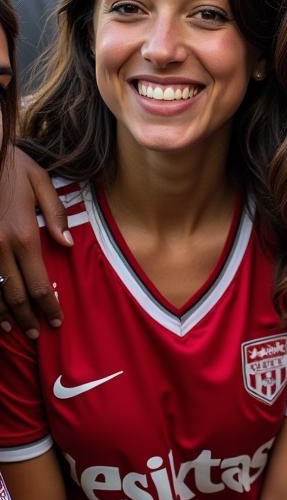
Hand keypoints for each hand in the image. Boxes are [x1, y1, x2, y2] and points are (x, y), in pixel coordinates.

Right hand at [0, 149, 68, 335]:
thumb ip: (56, 215)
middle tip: (37, 334)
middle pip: (14, 295)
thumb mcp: (42, 183)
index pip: (38, 284)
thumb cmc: (11, 165)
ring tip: (13, 330)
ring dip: (1, 315)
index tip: (56, 322)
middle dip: (27, 318)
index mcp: (23, 236)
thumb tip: (68, 244)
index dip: (47, 307)